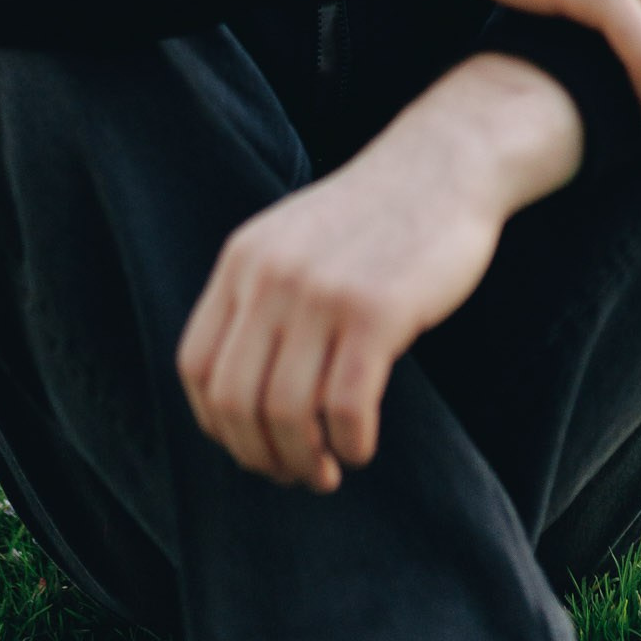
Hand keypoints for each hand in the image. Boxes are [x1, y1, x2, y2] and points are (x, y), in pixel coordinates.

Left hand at [175, 54, 580, 490]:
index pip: (196, 367)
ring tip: (330, 470)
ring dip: (305, 460)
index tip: (251, 447)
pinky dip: (350, 443)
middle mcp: (270, 277)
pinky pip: (345, 406)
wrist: (445, 166)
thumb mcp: (293, 243)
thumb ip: (260, 299)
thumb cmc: (375, 219)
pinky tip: (362, 448)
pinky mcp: (376, 311)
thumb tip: (240, 398)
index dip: (217, 424)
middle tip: (294, 474)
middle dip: (260, 455)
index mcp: (242, 262)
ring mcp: (320, 293)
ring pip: (286, 411)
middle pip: (235, 400)